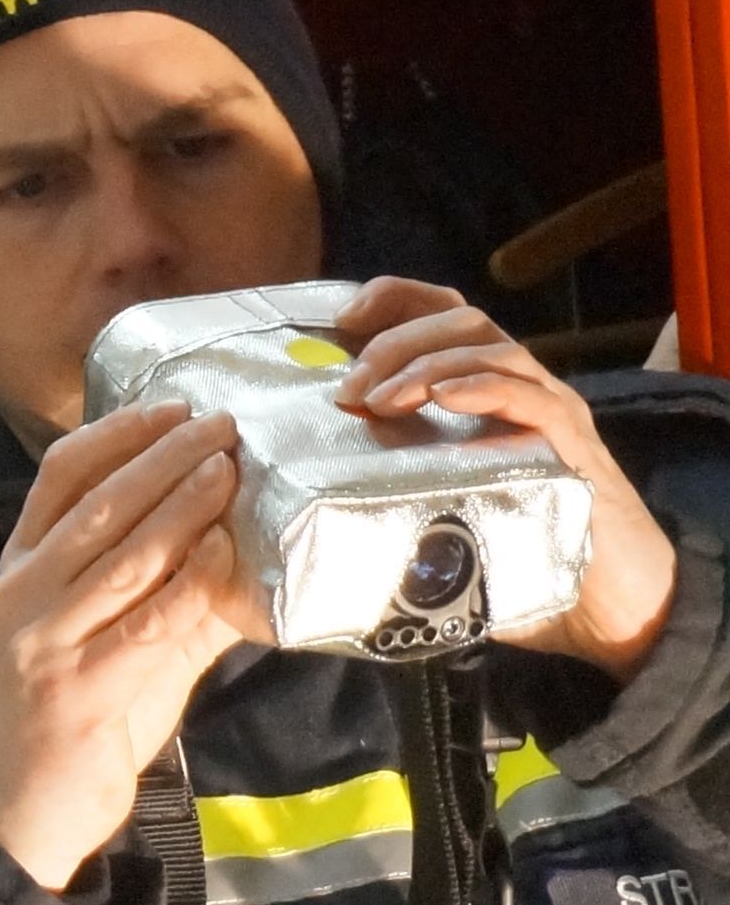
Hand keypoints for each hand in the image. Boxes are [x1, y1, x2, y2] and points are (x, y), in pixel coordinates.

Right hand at [0, 400, 265, 891]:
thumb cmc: (81, 716)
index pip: (59, 478)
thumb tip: (248, 534)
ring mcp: (47, 639)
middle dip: (163, 456)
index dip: (117, 434)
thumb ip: (172, 589)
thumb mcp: (118, 636)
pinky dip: (190, 582)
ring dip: (181, 505)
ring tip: (229, 469)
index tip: (174, 406)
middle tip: (222, 424)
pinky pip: (148, 621)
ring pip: (123, 554)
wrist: (34, 806)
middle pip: (96, 504)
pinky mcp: (81, 686)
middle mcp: (24, 593)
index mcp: (22, 568)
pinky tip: (223, 552)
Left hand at [338, 277, 676, 679]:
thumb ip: (387, 479)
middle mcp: (521, 387)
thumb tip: (303, 482)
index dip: (395, 300)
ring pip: (492, 347)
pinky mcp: (572, 446)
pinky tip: (443, 396)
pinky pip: (532, 397)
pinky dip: (483, 387)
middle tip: (347, 388)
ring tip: (378, 400)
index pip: (445, 314)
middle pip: (462, 320)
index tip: (342, 316)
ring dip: (426, 363)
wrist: (601, 603)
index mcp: (485, 391)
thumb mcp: (435, 504)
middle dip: (395, 341)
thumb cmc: (510, 555)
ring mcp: (551, 411)